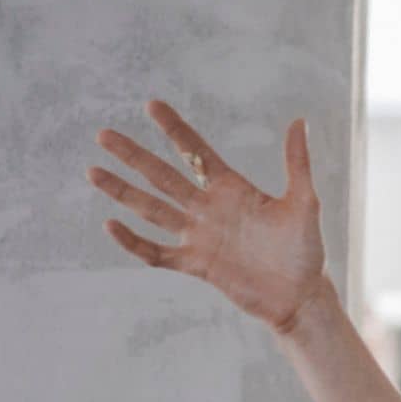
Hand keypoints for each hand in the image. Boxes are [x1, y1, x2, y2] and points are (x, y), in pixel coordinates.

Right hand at [88, 99, 331, 333]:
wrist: (302, 297)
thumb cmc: (307, 250)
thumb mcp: (304, 203)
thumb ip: (297, 163)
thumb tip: (299, 120)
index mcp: (233, 189)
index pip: (196, 152)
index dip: (176, 131)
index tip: (152, 105)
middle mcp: (210, 209)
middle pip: (164, 177)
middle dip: (134, 156)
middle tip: (103, 134)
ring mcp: (200, 237)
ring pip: (153, 209)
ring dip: (123, 192)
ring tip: (93, 171)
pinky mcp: (197, 265)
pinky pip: (158, 253)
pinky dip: (134, 242)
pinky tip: (111, 225)